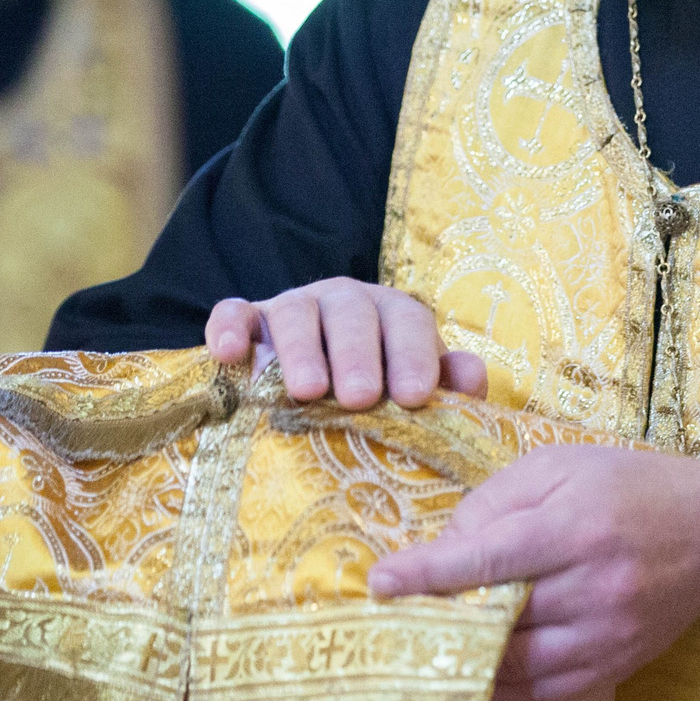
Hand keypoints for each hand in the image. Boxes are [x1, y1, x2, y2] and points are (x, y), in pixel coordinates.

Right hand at [204, 278, 485, 408]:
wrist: (313, 379)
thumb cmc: (376, 390)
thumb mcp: (413, 386)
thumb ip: (447, 384)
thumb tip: (471, 376)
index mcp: (391, 314)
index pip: (408, 322)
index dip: (413, 357)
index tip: (414, 397)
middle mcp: (344, 301)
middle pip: (352, 314)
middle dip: (357, 355)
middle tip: (359, 398)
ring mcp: (293, 307)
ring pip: (295, 313)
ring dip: (299, 350)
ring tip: (304, 391)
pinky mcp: (246, 320)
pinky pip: (233, 313)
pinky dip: (228, 328)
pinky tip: (228, 356)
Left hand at [368, 446, 699, 699]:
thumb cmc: (628, 485)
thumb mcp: (560, 466)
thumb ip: (497, 501)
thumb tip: (443, 548)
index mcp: (576, 527)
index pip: (488, 558)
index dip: (428, 572)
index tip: (378, 582)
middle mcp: (593, 586)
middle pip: (496, 617)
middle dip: (444, 614)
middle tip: (406, 610)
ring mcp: (607, 634)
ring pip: (516, 662)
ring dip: (474, 651)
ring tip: (448, 632)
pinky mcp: (616, 665)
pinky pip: (545, 687)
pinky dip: (513, 674)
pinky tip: (499, 651)